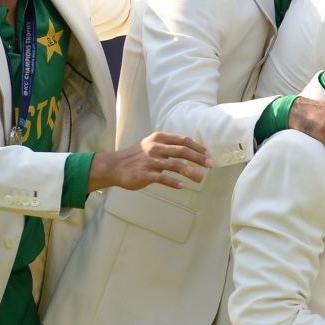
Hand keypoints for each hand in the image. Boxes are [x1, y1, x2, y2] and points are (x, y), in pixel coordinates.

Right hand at [89, 131, 210, 191]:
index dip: (198, 148)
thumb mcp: (152, 144)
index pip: (183, 140)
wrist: (114, 166)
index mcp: (159, 138)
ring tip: (201, 178)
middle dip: (199, 158)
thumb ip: (169, 146)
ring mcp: (150, 161)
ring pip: (175, 165)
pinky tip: (182, 186)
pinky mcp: (145, 174)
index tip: (208, 155)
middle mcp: (155, 147)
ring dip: (190, 172)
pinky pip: (162, 178)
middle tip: (209, 166)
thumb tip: (192, 151)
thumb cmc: (137, 156)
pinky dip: (173, 182)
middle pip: (182, 151)